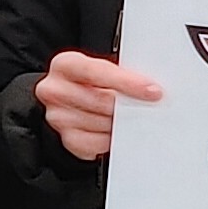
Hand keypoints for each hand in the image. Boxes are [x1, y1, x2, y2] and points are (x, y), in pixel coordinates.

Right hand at [35, 50, 161, 162]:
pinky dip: (111, 139)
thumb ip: (122, 73)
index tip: (153, 91)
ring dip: (121, 123)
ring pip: (102, 123)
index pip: (95, 72)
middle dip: (128, 106)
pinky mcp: (67, 139)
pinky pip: (97, 143)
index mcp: (65, 65)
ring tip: (128, 116)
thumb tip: (151, 88)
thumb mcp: (104, 68)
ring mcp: (58, 116)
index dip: (126, 82)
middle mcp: (54, 90)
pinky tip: (116, 130)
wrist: (76, 99)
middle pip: (100, 101)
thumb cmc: (94, 82)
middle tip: (148, 106)